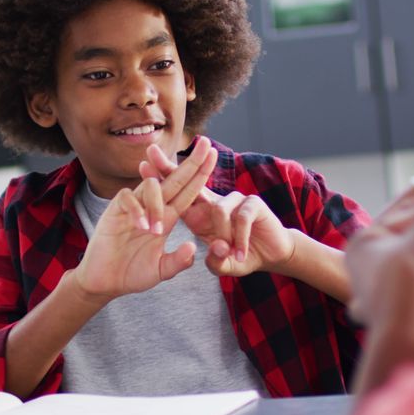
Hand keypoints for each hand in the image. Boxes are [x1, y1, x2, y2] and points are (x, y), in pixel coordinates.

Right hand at [73, 137, 217, 298]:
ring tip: (156, 231)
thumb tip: (192, 247)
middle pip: (174, 179)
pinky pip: (128, 197)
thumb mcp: (161, 271)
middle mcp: (152, 207)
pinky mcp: (115, 210)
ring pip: (151, 185)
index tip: (213, 155)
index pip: (187, 192)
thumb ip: (178, 261)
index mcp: (167, 218)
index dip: (200, 174)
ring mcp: (134, 206)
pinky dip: (137, 209)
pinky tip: (140, 226)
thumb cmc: (132, 274)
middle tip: (205, 144)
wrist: (104, 282)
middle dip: (191, 162)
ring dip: (158, 205)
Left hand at [139, 147, 292, 276]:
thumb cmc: (240, 257)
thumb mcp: (221, 264)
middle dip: (170, 166)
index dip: (162, 180)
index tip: (143, 164)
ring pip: (219, 210)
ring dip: (223, 236)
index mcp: (200, 213)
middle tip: (151, 150)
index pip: (178, 193)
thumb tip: (211, 250)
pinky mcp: (254, 204)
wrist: (270, 257)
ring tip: (229, 254)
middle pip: (191, 180)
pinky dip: (240, 240)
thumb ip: (213, 262)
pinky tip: (241, 254)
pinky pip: (241, 219)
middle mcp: (214, 202)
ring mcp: (235, 200)